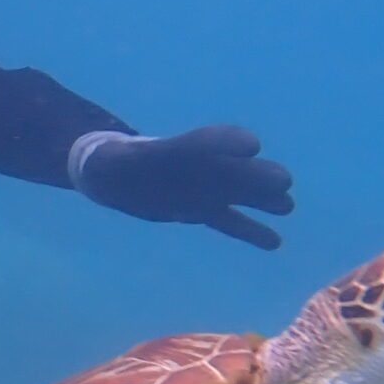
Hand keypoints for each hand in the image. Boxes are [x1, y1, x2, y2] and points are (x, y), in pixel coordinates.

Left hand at [69, 125, 295, 249]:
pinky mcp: (204, 210)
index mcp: (182, 148)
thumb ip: (112, 163)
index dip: (228, 142)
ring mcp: (207, 188)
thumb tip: (98, 162)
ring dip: (263, 200)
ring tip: (286, 207)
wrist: (116, 175)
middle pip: (235, 169)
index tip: (250, 146)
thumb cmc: (116, 163)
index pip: (210, 141)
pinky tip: (275, 243)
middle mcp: (202, 166)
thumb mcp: (111, 160)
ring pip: (241, 194)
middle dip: (257, 175)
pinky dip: (251, 231)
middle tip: (281, 183)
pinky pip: (231, 221)